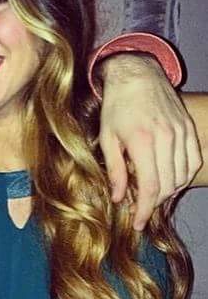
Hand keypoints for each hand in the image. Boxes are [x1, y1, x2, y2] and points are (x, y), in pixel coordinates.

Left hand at [98, 53, 200, 229]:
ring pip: (182, 175)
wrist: (137, 75)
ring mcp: (181, 133)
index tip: (137, 223)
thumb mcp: (107, 138)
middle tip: (140, 211)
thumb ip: (114, 170)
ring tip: (151, 195)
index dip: (144, 210)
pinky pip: (192, 161)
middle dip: (153, 204)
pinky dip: (182, 176)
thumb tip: (119, 198)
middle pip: (167, 185)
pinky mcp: (188, 129)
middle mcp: (166, 138)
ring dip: (168, 191)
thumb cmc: (117, 106)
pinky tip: (168, 180)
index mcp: (142, 141)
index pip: (150, 187)